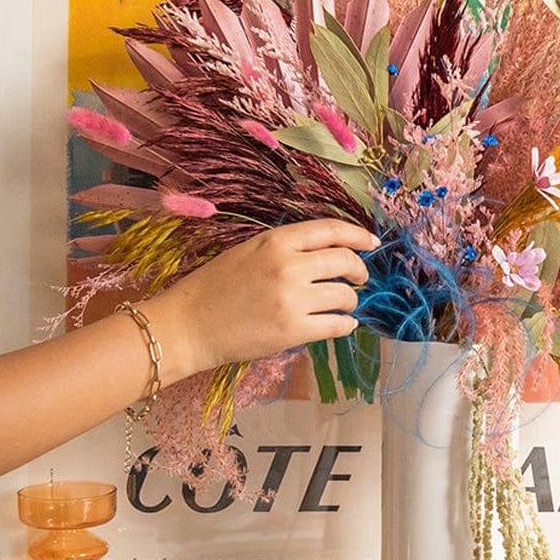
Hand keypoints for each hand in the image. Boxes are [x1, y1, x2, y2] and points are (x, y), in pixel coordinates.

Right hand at [146, 219, 378, 380]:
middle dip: (360, 270)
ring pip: (346, 295)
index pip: (330, 230)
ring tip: (341, 306)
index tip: (371, 243)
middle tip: (360, 279)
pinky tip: (341, 324)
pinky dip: (346, 324)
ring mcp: (292, 298)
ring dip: (350, 301)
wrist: (188, 325)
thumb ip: (285, 249)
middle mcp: (288, 265)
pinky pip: (338, 325)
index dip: (357, 235)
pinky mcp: (293, 330)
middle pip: (345, 260)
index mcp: (276, 241)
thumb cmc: (214, 288)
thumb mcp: (248, 252)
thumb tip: (327, 254)